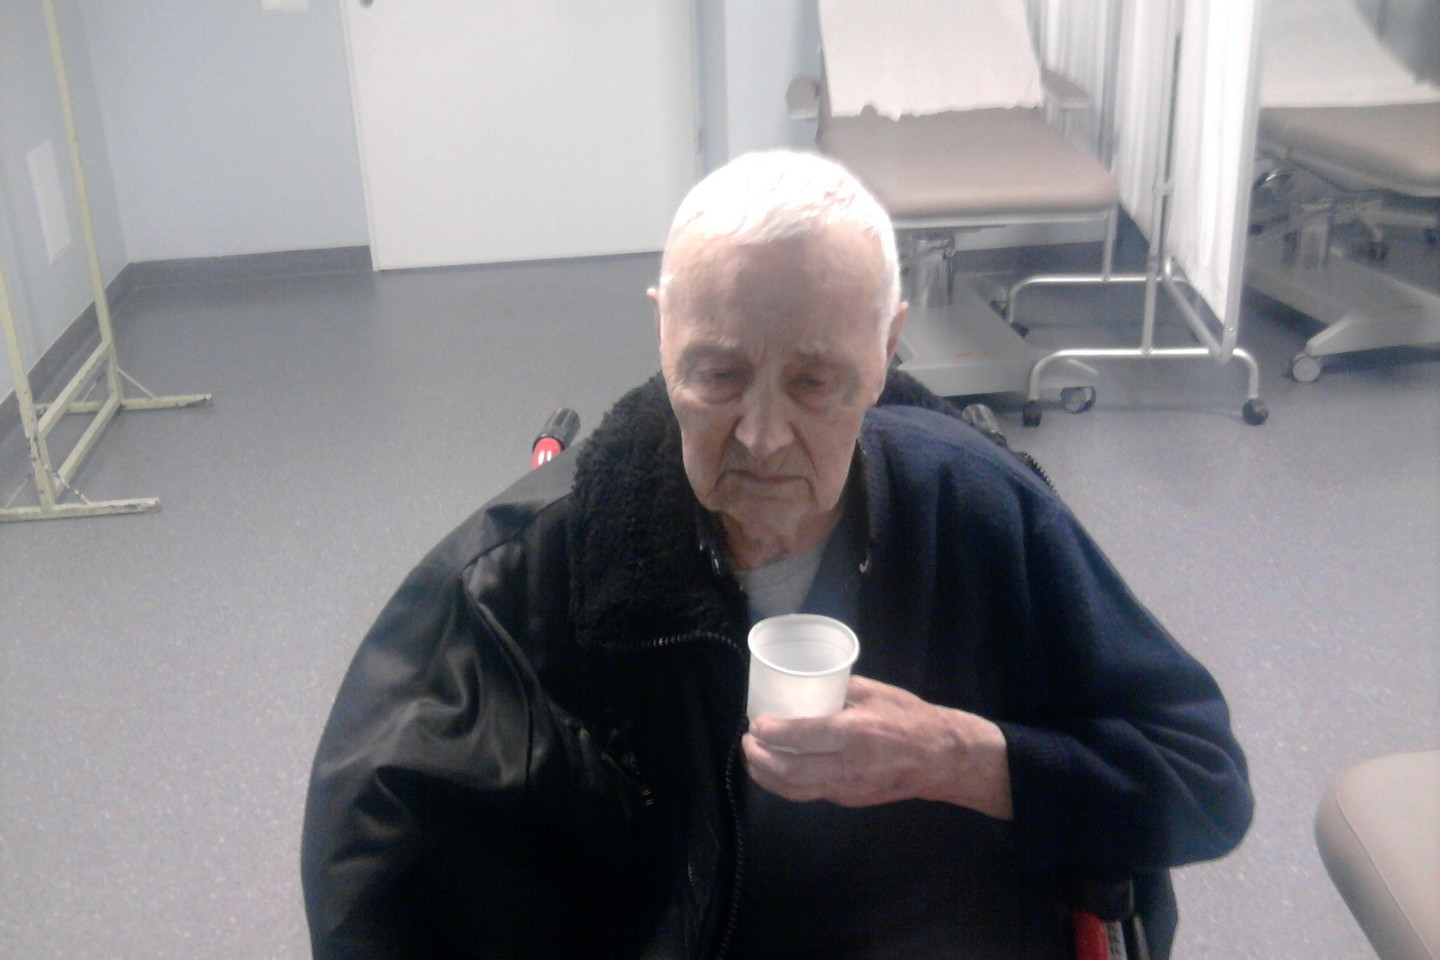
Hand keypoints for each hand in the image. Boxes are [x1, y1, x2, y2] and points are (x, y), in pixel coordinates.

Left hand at [742, 675, 1012, 818]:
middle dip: (761, 759)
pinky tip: (776, 770)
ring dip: (767, 777)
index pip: (803, 737)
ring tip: (752, 759)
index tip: (754, 724)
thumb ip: (839, 690)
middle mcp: (850, 766)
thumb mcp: (876, 692)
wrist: (942, 759)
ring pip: (797, 790)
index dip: (773, 733)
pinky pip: (810, 793)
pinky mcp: (850, 800)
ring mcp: (849, 788)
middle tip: (747, 742)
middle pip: (792, 771)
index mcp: (857, 733)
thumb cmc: (910, 718)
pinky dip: (786, 783)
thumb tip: (805, 684)